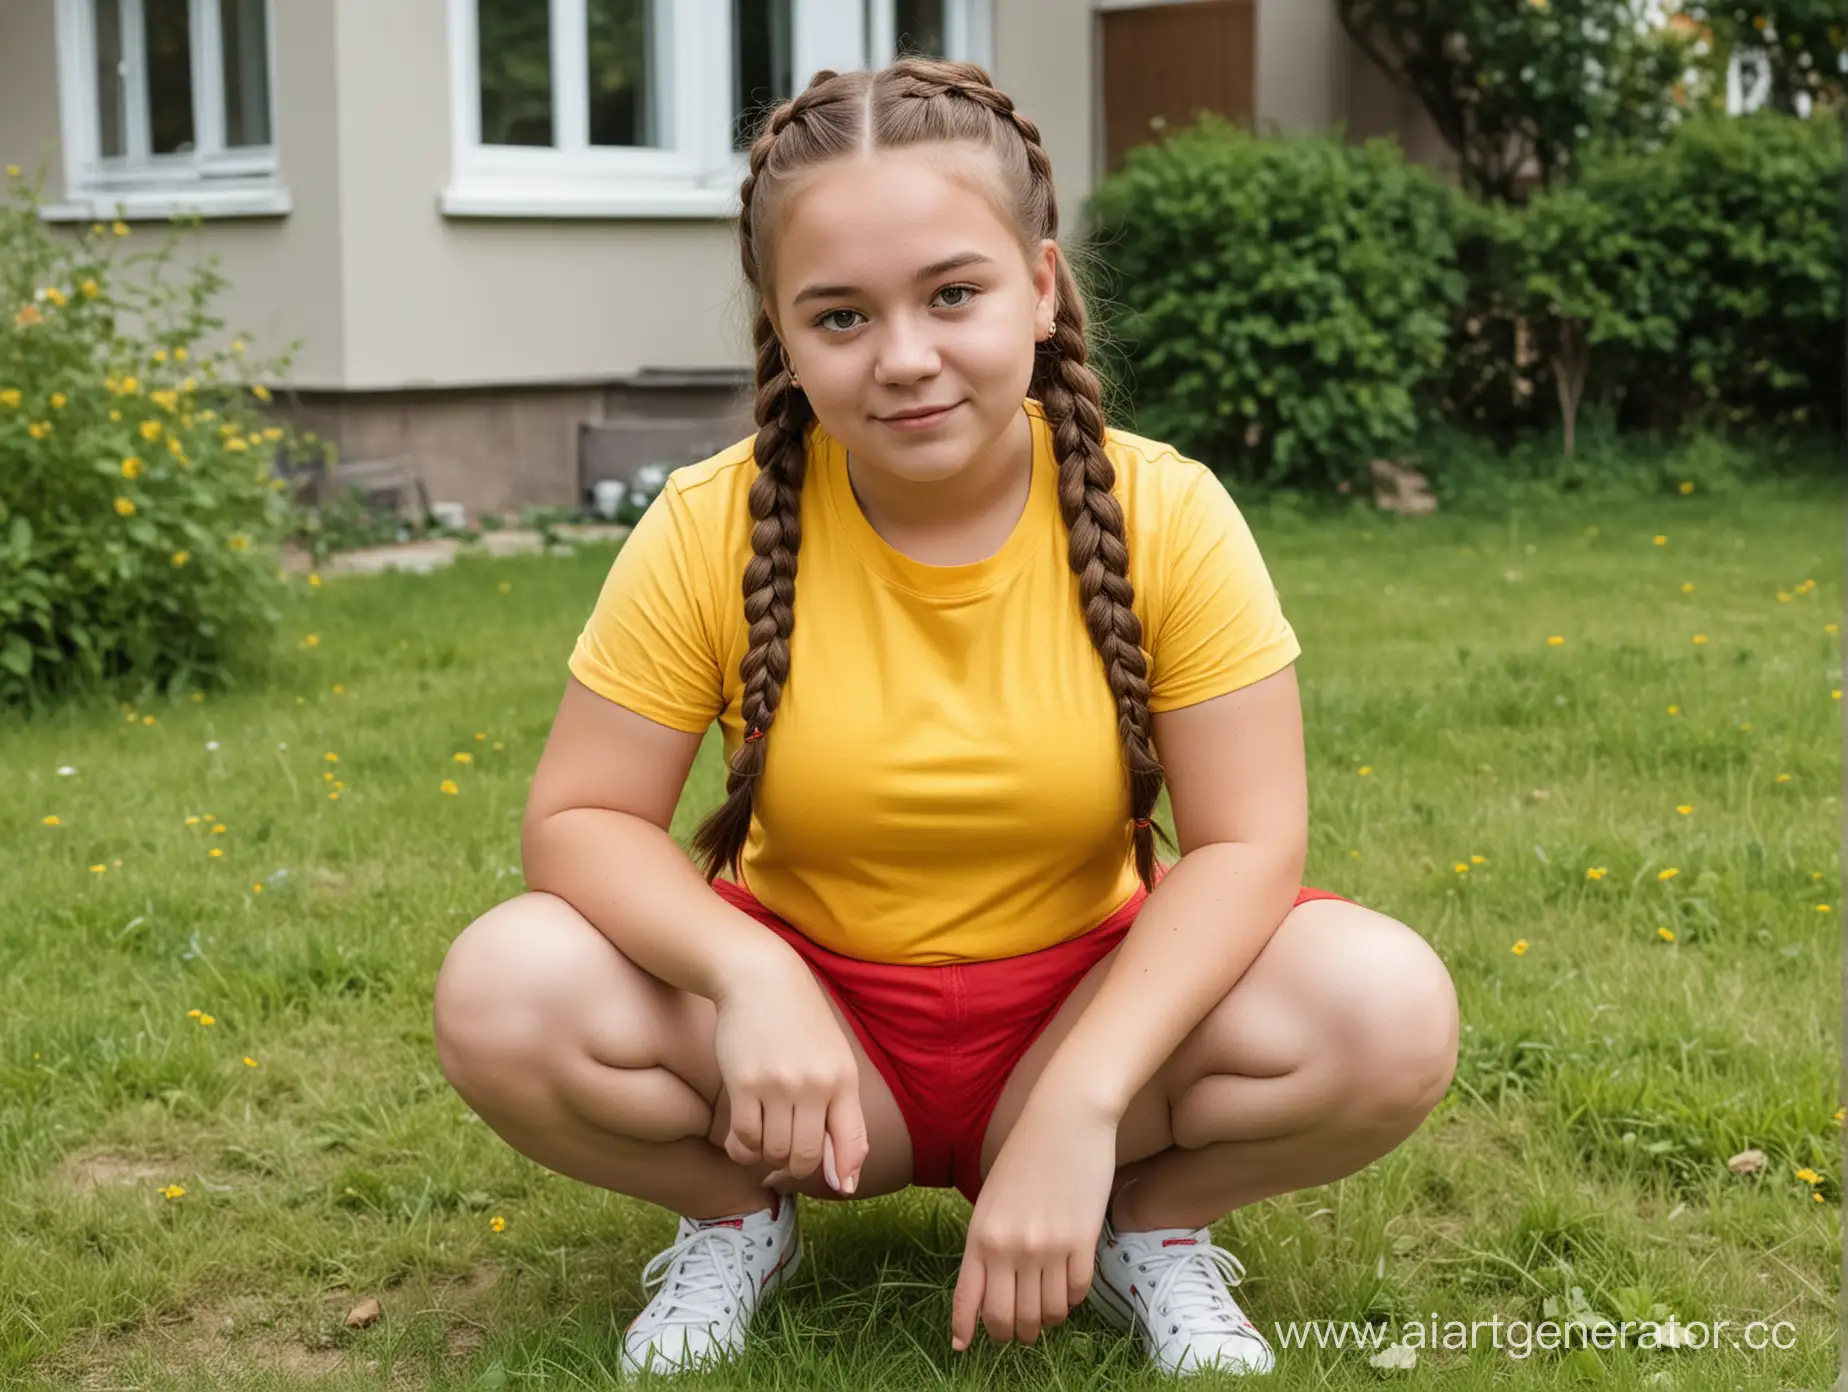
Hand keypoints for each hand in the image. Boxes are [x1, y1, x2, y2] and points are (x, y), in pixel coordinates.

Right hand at [711, 956, 868, 1194]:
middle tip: (784, 1155)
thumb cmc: (799, 1023)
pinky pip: (744, 1139)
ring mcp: (779, 1085)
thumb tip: (843, 1178)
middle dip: (795, 1166)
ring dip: (765, 1156)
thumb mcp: (833, 1058)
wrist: (759, 979)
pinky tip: (741, 1136)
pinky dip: (741, 1148)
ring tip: (762, 1137)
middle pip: (807, 1158)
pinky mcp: (744, 1083)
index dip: (846, 1173)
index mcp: (843, 1079)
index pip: (854, 1142)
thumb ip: (840, 1111)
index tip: (840, 1187)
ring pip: (774, 1152)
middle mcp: (816, 1085)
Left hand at [951, 1097, 1118, 1349]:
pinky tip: (1068, 1288)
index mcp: (980, 1235)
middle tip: (1019, 1332)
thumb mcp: (992, 1197)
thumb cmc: (1026, 1152)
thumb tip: (992, 1286)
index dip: (966, 1330)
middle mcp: (1009, 1248)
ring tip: (1046, 1312)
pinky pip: (1077, 1293)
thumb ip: (988, 1241)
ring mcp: (1047, 1247)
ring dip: (1046, 1321)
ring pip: (1046, 1313)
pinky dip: (1072, 1300)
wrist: (1066, 1116)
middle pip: (1008, 1319)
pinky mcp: (1082, 1241)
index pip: (968, 1299)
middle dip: (1013, 1334)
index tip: (965, 1347)